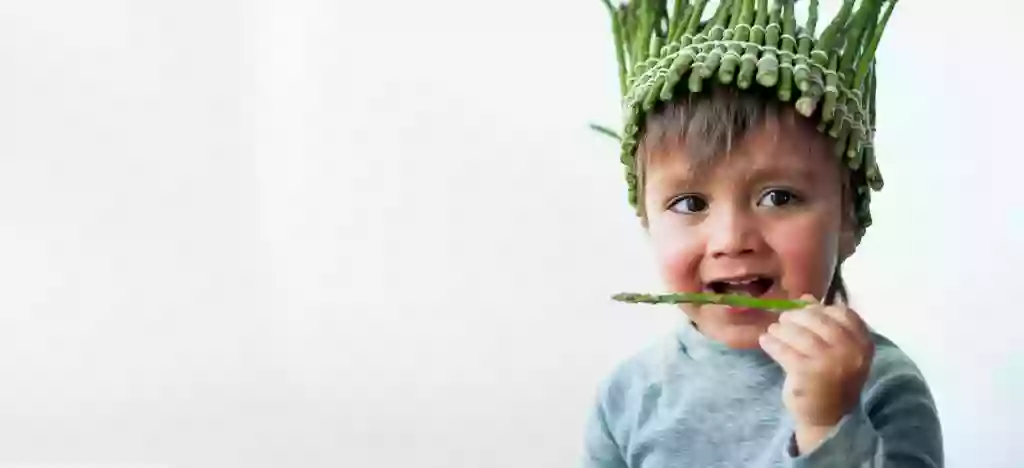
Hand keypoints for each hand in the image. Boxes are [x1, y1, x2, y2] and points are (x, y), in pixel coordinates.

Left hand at [758, 294, 874, 453]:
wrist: (828, 418)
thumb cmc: (832, 379)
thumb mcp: (837, 350)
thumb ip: (825, 323)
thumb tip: (805, 296)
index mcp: (862, 342)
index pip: (841, 312)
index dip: (820, 309)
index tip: (806, 312)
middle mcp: (850, 350)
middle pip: (816, 318)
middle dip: (795, 317)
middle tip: (783, 320)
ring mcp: (829, 362)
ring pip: (798, 333)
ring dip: (781, 329)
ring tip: (773, 331)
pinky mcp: (807, 373)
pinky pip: (783, 350)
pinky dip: (772, 343)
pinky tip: (766, 341)